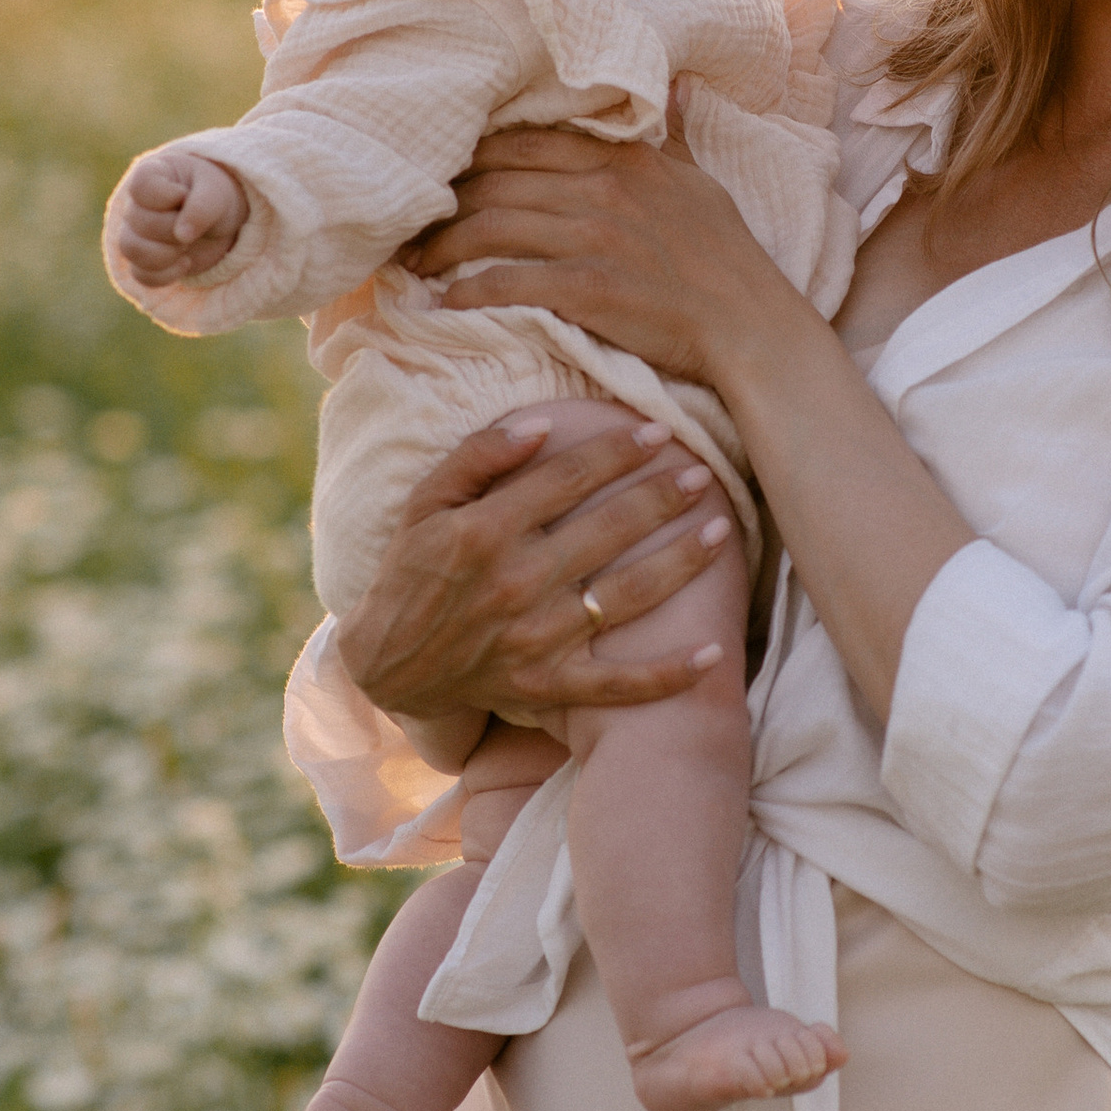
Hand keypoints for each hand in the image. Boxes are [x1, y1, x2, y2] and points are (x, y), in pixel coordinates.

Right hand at [114, 148, 248, 283]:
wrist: (223, 221)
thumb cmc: (215, 195)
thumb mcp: (217, 192)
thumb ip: (202, 206)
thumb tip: (182, 235)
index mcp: (151, 175)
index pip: (140, 186)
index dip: (165, 197)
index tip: (185, 195)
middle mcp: (137, 204)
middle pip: (140, 222)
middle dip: (173, 229)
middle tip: (194, 226)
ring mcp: (136, 234)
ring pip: (132, 250)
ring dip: (166, 254)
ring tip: (187, 246)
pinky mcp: (144, 261)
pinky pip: (141, 275)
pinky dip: (166, 275)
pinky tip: (186, 263)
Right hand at [333, 410, 736, 726]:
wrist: (388, 664)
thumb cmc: (411, 572)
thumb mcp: (424, 504)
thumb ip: (477, 457)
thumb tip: (540, 425)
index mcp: (485, 531)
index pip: (569, 479)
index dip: (619, 451)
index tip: (658, 433)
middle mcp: (517, 583)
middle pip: (610, 530)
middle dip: (663, 498)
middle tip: (703, 475)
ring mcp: (537, 639)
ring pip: (627, 596)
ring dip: (682, 563)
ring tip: (722, 531)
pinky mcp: (549, 685)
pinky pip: (618, 684)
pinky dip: (668, 674)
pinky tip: (714, 654)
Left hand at [408, 117, 789, 394]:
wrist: (751, 327)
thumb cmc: (727, 258)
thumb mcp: (702, 181)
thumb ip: (675, 133)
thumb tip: (678, 82)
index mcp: (622, 158)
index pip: (524, 141)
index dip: (470, 156)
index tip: (440, 176)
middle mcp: (602, 188)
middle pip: (495, 180)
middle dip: (442, 201)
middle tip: (407, 223)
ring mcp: (595, 237)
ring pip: (492, 225)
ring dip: (441, 245)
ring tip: (412, 263)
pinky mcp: (588, 289)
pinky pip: (508, 282)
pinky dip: (467, 291)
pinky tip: (442, 303)